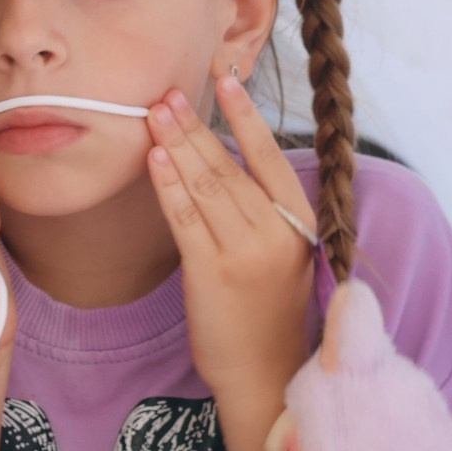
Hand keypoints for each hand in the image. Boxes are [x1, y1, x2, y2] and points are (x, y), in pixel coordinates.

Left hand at [144, 79, 316, 407]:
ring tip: (153, 112)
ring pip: (205, 186)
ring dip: (176, 145)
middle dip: (195, 126)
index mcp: (299, 226)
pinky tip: (152, 157)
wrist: (264, 371)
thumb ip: (257, 207)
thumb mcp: (276, 253)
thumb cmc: (264, 307)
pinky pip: (185, 218)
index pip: (270, 160)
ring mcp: (245, 254)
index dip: (246, 118)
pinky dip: (167, 184)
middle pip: (229, 167)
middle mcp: (276, 235)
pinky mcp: (212, 272)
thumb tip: (219, 151)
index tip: (226, 79)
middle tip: (166, 92)